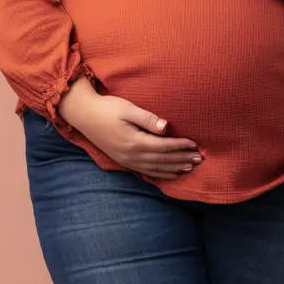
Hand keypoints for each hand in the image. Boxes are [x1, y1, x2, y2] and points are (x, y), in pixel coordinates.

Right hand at [62, 87, 204, 181]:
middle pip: (163, 160)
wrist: (84, 115)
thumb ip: (147, 118)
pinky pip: (146, 172)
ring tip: (190, 167)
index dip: (180, 145)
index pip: (164, 146)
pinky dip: (161, 174)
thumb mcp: (128, 108)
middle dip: (182, 159)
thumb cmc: (107, 108)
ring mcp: (127, 160)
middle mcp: (132, 155)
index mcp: (135, 141)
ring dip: (174, 168)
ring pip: (156, 168)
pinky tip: (172, 174)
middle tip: (199, 158)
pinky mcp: (124, 161)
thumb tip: (165, 126)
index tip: (195, 144)